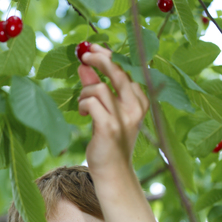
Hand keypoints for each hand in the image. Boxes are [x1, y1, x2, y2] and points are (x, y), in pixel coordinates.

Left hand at [77, 44, 148, 176]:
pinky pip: (91, 102)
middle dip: (98, 58)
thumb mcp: (106, 112)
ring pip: (99, 88)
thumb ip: (97, 89)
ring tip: (83, 106)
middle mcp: (135, 107)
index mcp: (139, 101)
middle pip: (117, 71)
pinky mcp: (110, 127)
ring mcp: (124, 118)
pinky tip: (83, 114)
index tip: (92, 49)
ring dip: (85, 93)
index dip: (108, 56)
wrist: (114, 172)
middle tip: (84, 55)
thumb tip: (84, 66)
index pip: (125, 69)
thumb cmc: (110, 143)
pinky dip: (83, 104)